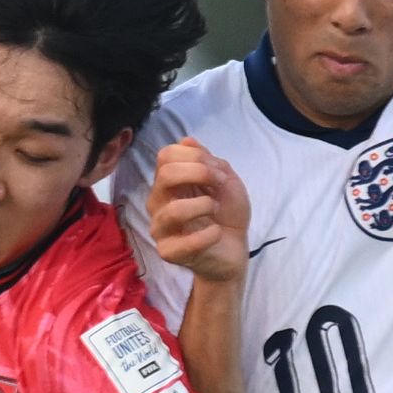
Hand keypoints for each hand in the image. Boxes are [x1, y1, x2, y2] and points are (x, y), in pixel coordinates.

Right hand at [148, 138, 252, 284]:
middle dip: (199, 174)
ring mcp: (160, 227)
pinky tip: (217, 232)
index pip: (166, 155)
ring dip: (204, 206)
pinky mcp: (168, 251)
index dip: (195, 157)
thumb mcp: (226, 181)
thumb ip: (208, 161)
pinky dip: (209, 235)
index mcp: (169, 182)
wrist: (233, 249)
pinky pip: (186, 242)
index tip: (219, 172)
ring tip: (216, 211)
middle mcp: (159, 202)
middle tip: (220, 187)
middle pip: (165, 175)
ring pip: (174, 210)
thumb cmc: (226, 214)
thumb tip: (187, 140)